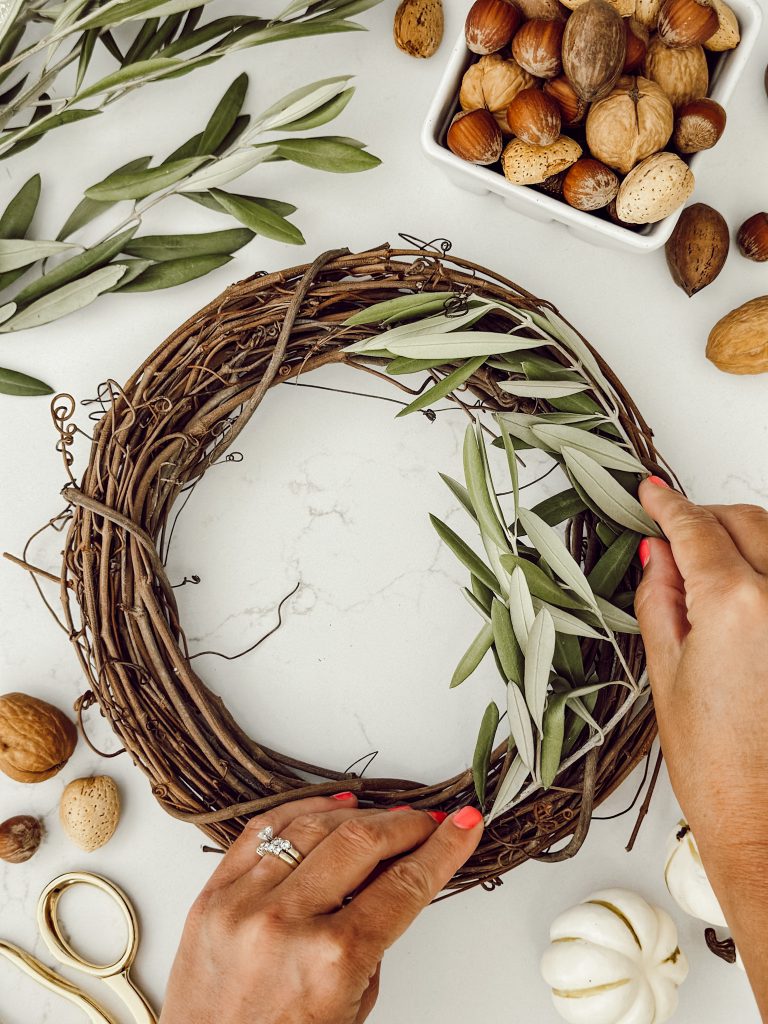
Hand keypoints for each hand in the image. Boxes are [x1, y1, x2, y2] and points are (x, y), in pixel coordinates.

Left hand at [160, 795, 482, 1023]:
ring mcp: (242, 904)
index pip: (403, 884)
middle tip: (429, 822)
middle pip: (362, 843)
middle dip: (406, 824)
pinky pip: (262, 830)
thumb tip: (395, 871)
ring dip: (360, 813)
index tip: (463, 826)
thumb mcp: (354, 1003)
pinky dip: (301, 809)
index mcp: (331, 960)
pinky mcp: (211, 895)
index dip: (442, 848)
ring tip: (386, 814)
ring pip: (313, 826)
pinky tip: (331, 806)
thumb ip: (374, 935)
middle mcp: (285, 924)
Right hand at [635, 477, 767, 1011]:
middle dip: (705, 518)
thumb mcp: (666, 672)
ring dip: (739, 539)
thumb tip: (659, 555)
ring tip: (703, 566)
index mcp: (737, 604)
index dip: (667, 505)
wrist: (766, 823)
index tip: (652, 492)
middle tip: (671, 533)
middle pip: (746, 522)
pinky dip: (763, 571)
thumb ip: (662, 598)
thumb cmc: (717, 766)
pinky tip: (739, 590)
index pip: (696, 530)